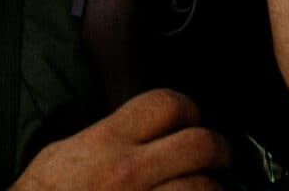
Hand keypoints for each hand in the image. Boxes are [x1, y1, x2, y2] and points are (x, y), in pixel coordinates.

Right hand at [11, 88, 230, 189]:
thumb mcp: (66, 151)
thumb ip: (107, 134)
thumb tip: (138, 127)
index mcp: (109, 142)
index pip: (166, 105)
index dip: (187, 107)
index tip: (192, 116)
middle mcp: (130, 172)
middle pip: (197, 144)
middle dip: (217, 146)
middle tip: (221, 152)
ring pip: (203, 187)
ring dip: (213, 186)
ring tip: (212, 186)